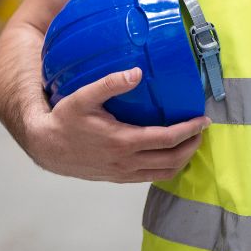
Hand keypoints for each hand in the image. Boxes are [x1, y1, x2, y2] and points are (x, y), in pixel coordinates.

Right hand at [26, 67, 209, 182]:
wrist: (47, 147)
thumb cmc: (65, 120)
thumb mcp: (84, 96)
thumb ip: (111, 83)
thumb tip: (137, 72)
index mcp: (123, 141)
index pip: (167, 139)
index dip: (189, 130)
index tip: (203, 120)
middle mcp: (126, 161)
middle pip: (172, 159)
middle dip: (193, 145)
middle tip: (202, 130)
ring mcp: (123, 173)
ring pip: (164, 173)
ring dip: (182, 159)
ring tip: (191, 142)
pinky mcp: (118, 177)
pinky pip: (150, 178)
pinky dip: (166, 168)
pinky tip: (168, 154)